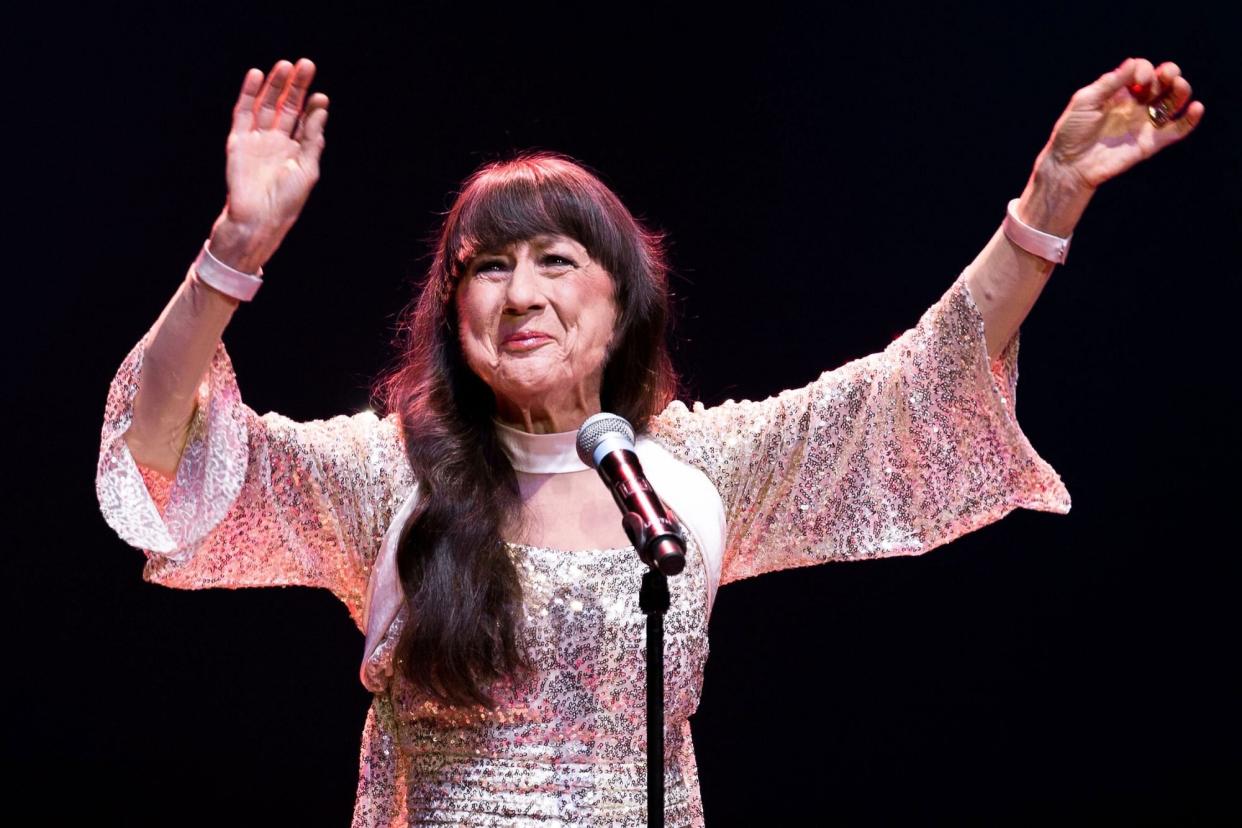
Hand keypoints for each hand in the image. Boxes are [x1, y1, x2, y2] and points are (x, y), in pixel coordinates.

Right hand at [212, 58, 328, 269]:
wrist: (258, 219)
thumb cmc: (286, 201)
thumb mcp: (307, 170)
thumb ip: (313, 139)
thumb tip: (321, 109)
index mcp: (296, 151)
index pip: (304, 121)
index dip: (312, 106)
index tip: (320, 95)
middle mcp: (276, 142)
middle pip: (286, 107)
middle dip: (296, 87)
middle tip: (306, 65)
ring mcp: (257, 140)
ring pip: (266, 105)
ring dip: (275, 85)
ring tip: (285, 66)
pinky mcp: (238, 140)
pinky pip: (243, 112)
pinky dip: (249, 93)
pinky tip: (258, 76)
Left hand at [1043, 57, 1203, 191]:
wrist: (1069, 164)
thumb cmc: (1071, 131)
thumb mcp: (1085, 101)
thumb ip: (1109, 83)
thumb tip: (1133, 63)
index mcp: (1120, 92)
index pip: (1142, 71)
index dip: (1144, 70)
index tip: (1136, 80)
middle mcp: (1136, 104)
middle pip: (1163, 82)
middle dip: (1170, 73)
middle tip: (1166, 77)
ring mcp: (1144, 123)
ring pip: (1173, 102)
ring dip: (1181, 91)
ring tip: (1179, 86)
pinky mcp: (1150, 143)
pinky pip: (1176, 130)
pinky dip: (1189, 120)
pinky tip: (1196, 108)